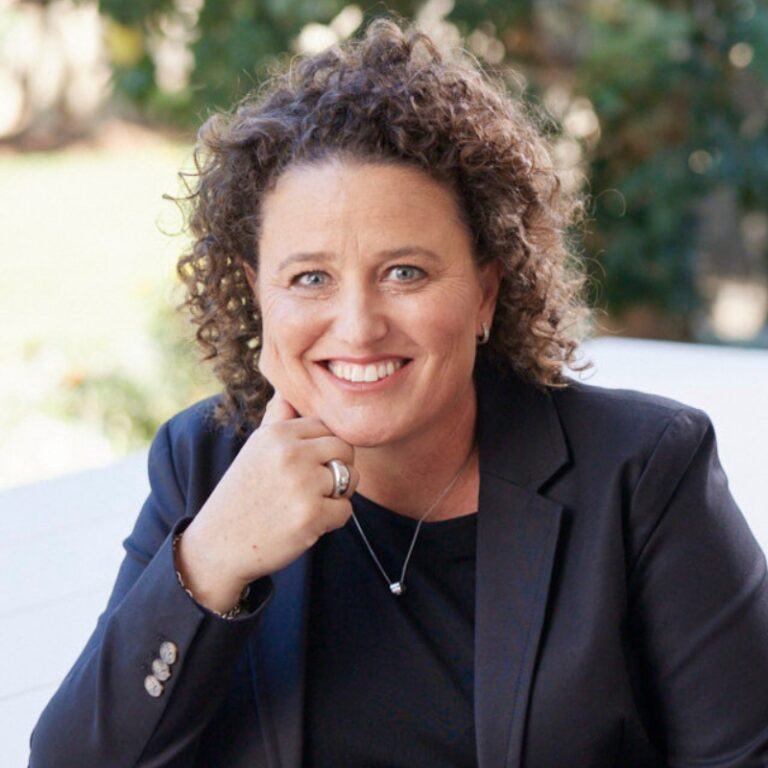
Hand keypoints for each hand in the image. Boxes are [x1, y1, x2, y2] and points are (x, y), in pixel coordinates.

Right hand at [176, 391, 358, 612]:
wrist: (218, 544)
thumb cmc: (243, 493)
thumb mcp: (255, 448)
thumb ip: (277, 418)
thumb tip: (288, 387)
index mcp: (277, 433)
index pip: (327, 426)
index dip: (324, 448)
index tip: (307, 467)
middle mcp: (290, 453)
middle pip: (345, 448)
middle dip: (339, 468)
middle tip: (317, 488)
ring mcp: (302, 484)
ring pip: (351, 478)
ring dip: (338, 494)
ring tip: (310, 503)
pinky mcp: (311, 515)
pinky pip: (346, 510)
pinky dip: (333, 521)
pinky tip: (307, 524)